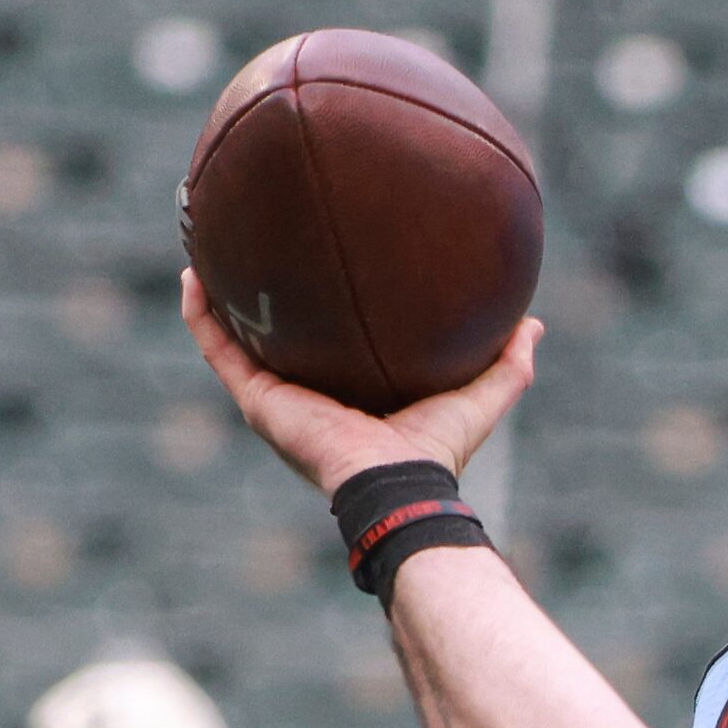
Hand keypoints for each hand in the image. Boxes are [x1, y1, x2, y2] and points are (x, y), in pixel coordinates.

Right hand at [181, 269, 540, 497]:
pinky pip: (218, 350)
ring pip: (235, 339)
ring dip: (217, 296)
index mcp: (351, 395)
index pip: (331, 347)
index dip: (322, 311)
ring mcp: (278, 399)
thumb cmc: (437, 449)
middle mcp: (308, 395)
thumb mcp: (479, 396)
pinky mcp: (258, 403)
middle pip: (277, 338)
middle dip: (262, 297)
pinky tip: (194, 273)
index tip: (319, 265)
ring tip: (206, 244)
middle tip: (254, 245)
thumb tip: (533, 323)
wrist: (398, 482)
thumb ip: (508, 363)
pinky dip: (201, 314)